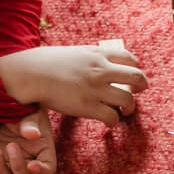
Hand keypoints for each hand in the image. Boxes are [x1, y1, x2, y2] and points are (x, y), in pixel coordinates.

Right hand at [0, 44, 146, 125]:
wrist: (31, 73)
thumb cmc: (49, 63)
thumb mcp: (76, 52)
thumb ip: (92, 57)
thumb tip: (102, 63)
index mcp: (98, 54)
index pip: (130, 58)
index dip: (135, 68)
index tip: (131, 76)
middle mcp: (101, 70)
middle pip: (137, 78)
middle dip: (141, 87)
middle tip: (136, 93)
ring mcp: (96, 89)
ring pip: (129, 100)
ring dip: (130, 107)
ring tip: (125, 111)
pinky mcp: (88, 107)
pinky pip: (113, 117)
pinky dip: (114, 121)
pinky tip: (108, 121)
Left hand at [0, 110, 56, 173]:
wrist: (5, 106)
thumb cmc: (24, 109)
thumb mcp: (31, 114)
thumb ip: (31, 124)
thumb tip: (33, 134)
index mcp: (42, 152)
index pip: (48, 169)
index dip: (41, 172)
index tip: (32, 165)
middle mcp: (27, 162)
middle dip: (17, 167)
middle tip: (11, 145)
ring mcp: (9, 164)